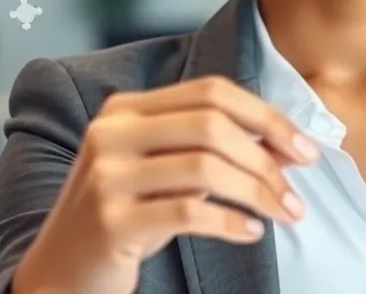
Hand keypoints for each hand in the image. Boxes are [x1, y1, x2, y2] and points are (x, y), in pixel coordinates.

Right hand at [13, 76, 319, 293]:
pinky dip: (231, 221)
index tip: (304, 146)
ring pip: (205, 167)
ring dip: (259, 192)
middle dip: (267, 156)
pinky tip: (251, 232)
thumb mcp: (163, 173)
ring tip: (286, 213)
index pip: (211, 92)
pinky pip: (189, 211)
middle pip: (211, 125)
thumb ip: (213, 151)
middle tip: (297, 188)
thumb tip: (286, 145)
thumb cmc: (124, 218)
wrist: (61, 273)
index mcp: (126, 109)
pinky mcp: (109, 220)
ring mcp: (106, 175)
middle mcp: (111, 132)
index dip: (265, 116)